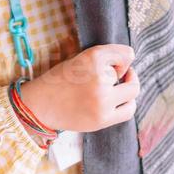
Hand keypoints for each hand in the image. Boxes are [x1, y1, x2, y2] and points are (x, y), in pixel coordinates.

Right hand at [19, 44, 139, 132]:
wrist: (41, 104)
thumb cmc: (61, 79)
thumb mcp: (81, 58)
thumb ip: (108, 55)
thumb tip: (131, 59)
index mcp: (94, 58)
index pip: (126, 54)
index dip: (122, 58)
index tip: (113, 62)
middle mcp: (100, 78)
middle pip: (131, 74)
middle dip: (128, 74)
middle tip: (120, 75)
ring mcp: (102, 101)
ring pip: (132, 93)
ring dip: (130, 89)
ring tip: (120, 88)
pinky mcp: (102, 120)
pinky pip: (127, 111)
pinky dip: (128, 105)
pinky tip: (118, 102)